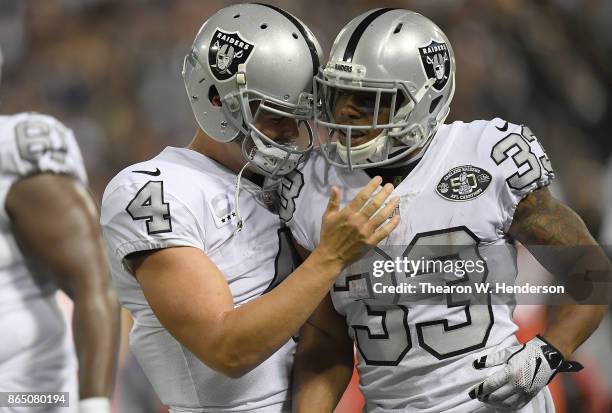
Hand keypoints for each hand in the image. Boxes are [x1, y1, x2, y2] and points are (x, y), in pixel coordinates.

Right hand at [317, 176, 399, 267]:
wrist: (331, 256)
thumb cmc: (328, 236)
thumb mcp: (327, 217)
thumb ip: (333, 201)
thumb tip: (335, 187)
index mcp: (347, 213)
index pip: (362, 196)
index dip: (371, 186)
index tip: (379, 179)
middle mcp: (358, 221)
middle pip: (374, 204)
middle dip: (384, 193)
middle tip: (390, 186)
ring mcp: (366, 232)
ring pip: (381, 216)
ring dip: (391, 206)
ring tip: (397, 198)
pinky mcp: (371, 242)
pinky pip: (384, 232)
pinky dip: (392, 224)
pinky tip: (397, 217)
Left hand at [468, 335, 582, 409]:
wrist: (547, 356)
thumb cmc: (526, 352)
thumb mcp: (507, 352)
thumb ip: (490, 359)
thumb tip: (475, 364)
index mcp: (511, 373)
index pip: (491, 385)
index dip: (480, 390)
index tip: (472, 392)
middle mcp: (518, 385)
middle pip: (497, 397)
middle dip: (485, 398)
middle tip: (478, 396)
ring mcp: (525, 392)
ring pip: (506, 403)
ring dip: (494, 404)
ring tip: (487, 400)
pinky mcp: (531, 395)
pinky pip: (517, 405)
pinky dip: (506, 406)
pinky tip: (500, 404)